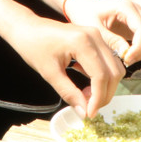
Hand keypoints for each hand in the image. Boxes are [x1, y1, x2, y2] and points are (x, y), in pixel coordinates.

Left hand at [1, 16, 123, 116]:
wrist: (26, 28)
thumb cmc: (33, 47)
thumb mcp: (50, 73)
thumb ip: (69, 93)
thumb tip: (84, 112)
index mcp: (83, 42)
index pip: (101, 75)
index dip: (98, 98)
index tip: (89, 113)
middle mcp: (94, 36)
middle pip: (113, 72)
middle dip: (105, 94)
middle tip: (89, 108)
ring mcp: (96, 35)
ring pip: (114, 67)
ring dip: (105, 86)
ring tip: (86, 96)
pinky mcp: (94, 38)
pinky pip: (107, 61)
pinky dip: (101, 77)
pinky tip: (86, 85)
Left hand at [62, 0, 140, 63]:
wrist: (82, 6)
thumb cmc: (84, 15)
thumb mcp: (93, 28)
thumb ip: (110, 40)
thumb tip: (126, 54)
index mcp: (126, 8)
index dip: (138, 48)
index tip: (126, 60)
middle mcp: (138, 10)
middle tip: (127, 60)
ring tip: (132, 57)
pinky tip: (137, 54)